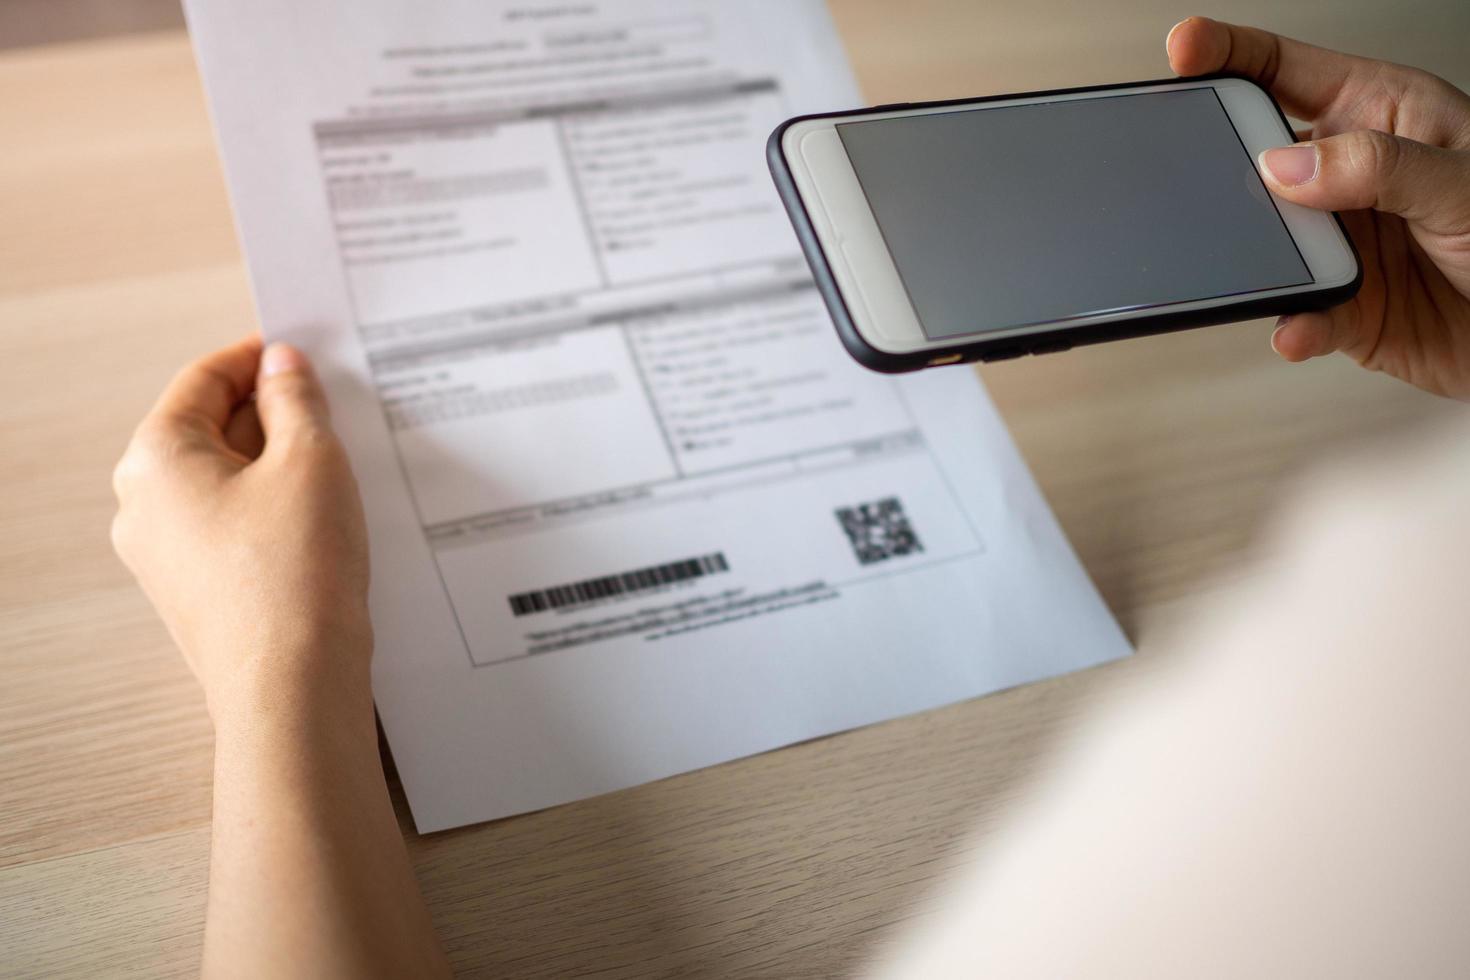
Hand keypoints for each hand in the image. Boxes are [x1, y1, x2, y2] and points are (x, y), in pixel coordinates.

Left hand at [111, 335, 370, 723]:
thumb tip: (283, 365)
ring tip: (339, 466)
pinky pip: (232, 527)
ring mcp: (164, 555)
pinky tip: (322, 518)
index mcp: (155, 457)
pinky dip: (274, 509)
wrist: (292, 685)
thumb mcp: (311, 461)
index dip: (258, 359)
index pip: (203, 379)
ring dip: (278, 464)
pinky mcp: (196, 592)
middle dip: (272, 414)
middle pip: (210, 429)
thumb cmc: (295, 572)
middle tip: (333, 408)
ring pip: (225, 481)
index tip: (304, 353)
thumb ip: (296, 400)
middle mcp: (144, 505)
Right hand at [1168, 16, 1469, 398]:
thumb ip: (1379, 166)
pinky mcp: (1342, 306)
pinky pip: (1297, 312)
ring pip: (1267, 243)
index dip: (1231, 52)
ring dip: (1260, 260)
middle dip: (1223, 169)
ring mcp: (1341, 241)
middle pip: (1256, 158)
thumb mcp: (1465, 181)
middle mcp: (1350, 175)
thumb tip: (1287, 166)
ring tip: (1271, 267)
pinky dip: (1291, 322)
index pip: (1287, 71)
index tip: (1185, 51)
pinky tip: (1296, 323)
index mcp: (1379, 115)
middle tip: (1211, 183)